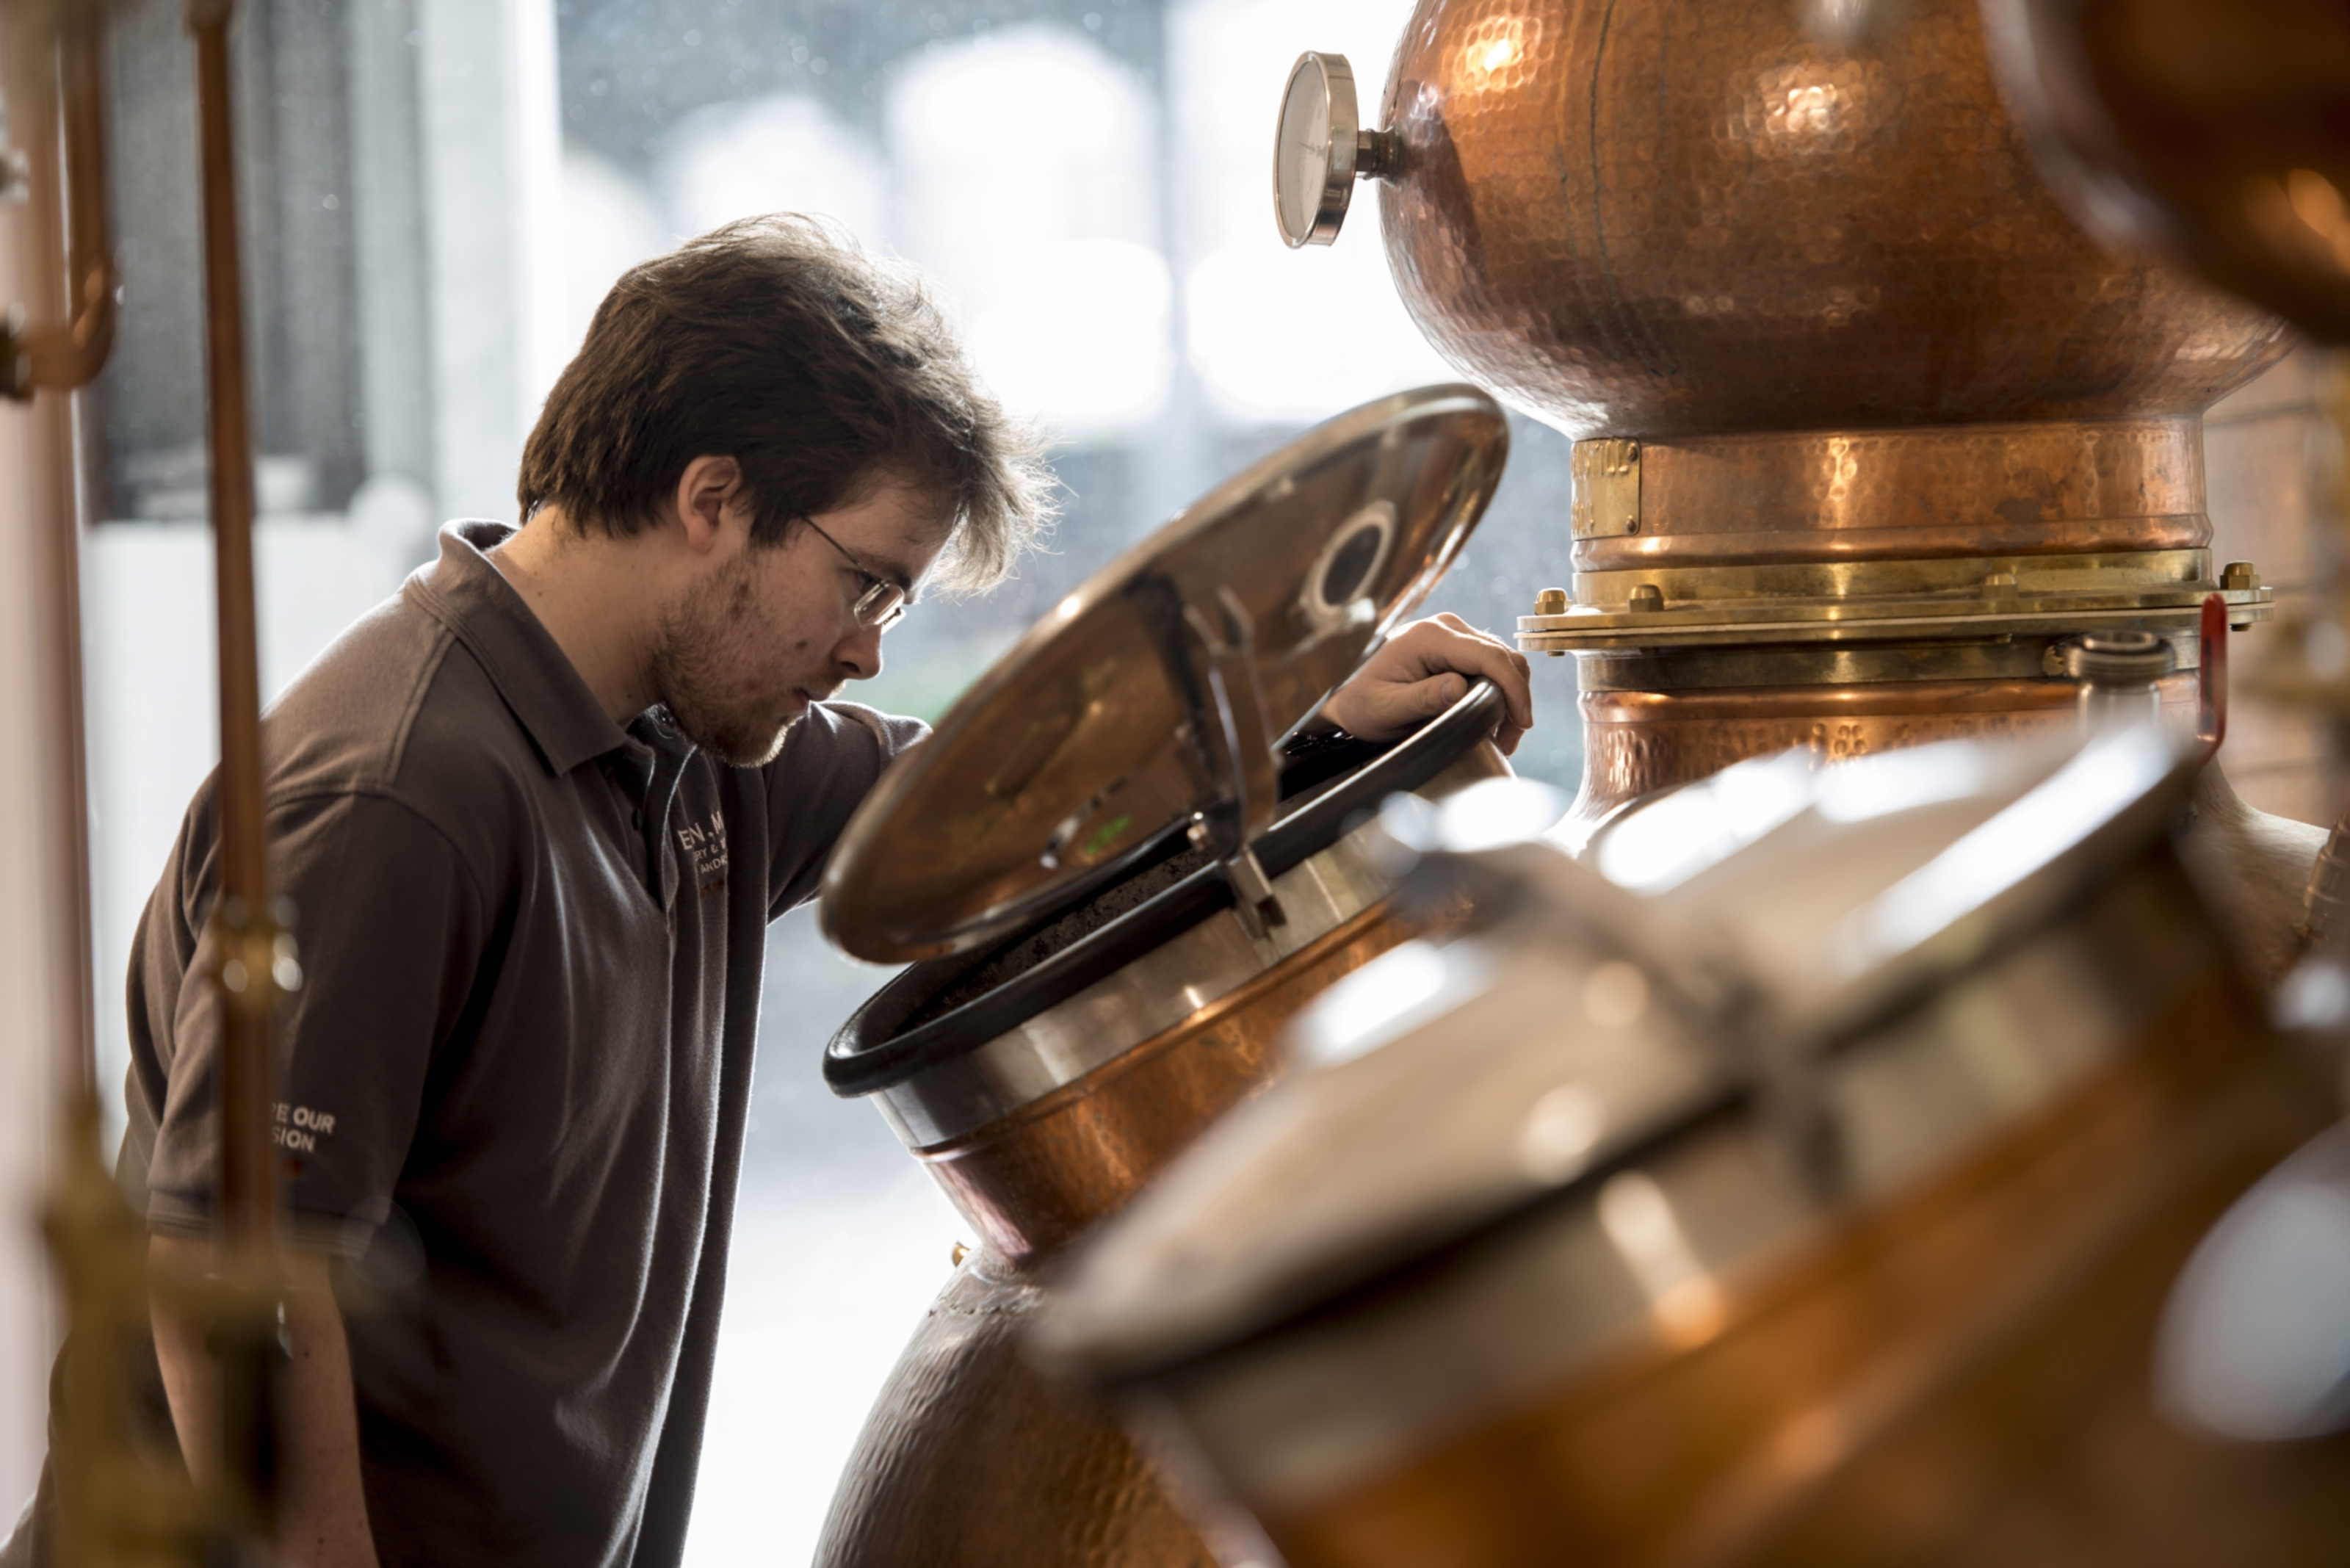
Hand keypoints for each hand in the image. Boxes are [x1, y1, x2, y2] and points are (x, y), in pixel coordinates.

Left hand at [1315, 613, 1533, 754]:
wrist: (1344, 695)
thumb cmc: (1359, 702)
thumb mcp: (1386, 708)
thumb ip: (1422, 698)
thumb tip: (1460, 687)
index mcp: (1429, 637)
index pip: (1490, 656)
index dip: (1513, 690)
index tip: (1521, 723)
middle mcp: (1445, 627)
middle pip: (1503, 656)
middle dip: (1515, 699)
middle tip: (1508, 740)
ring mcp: (1451, 634)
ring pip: (1502, 660)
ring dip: (1509, 697)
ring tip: (1499, 735)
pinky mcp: (1454, 646)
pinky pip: (1489, 664)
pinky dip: (1498, 691)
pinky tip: (1490, 718)